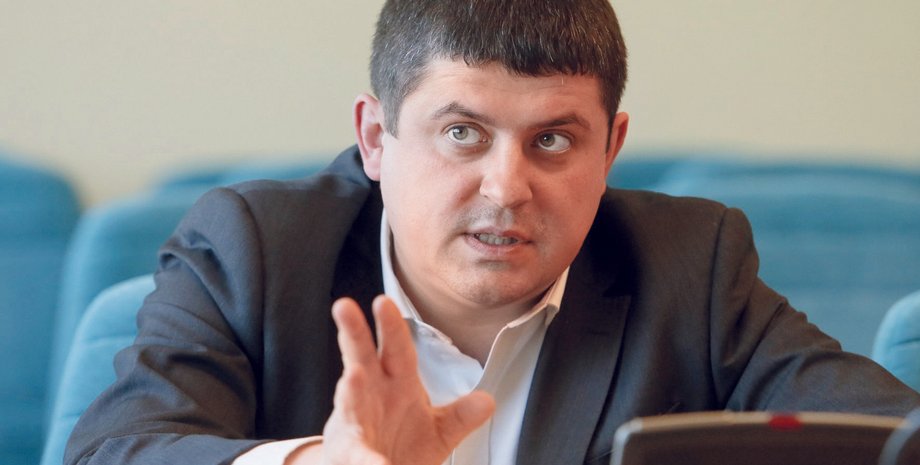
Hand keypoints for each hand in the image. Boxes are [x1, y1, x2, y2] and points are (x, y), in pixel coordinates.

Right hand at [303, 295, 494, 464]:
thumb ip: (461, 416)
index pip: (396, 349)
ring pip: (349, 400)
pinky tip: (376, 460)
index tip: (383, 301)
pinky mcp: (350, 453)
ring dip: (351, 389)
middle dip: (353, 333)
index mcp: (397, 385)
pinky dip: (366, 457)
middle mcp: (372, 396)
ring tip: (353, 377)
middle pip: (360, 357)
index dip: (391, 326)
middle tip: (344, 307)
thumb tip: (488, 401)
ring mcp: (357, 421)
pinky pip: (358, 454)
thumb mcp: (439, 431)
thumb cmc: (402, 447)